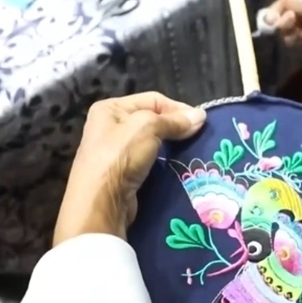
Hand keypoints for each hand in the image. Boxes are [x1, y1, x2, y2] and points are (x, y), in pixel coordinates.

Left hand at [53, 92, 206, 245]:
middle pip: (152, 120)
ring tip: (192, 151)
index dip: (177, 108)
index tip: (200, 122)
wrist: (101, 202)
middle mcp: (110, 127)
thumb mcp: (148, 128)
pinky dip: (163, 163)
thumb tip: (200, 116)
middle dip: (175, 127)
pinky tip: (177, 166)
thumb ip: (174, 121)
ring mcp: (115, 152)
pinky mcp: (123, 174)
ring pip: (152, 143)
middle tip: (198, 136)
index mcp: (111, 109)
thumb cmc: (120, 155)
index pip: (152, 100)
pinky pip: (149, 162)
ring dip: (171, 146)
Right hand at [264, 0, 301, 44]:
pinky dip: (290, 35)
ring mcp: (295, 27)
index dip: (269, 14)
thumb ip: (274, 7)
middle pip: (274, 22)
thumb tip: (267, 21)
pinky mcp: (300, 39)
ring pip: (280, 31)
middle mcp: (290, 14)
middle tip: (289, 15)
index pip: (272, 11)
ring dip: (285, 25)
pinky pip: (287, 40)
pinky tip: (297, 30)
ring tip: (294, 20)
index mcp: (288, 1)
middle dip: (278, 19)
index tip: (271, 15)